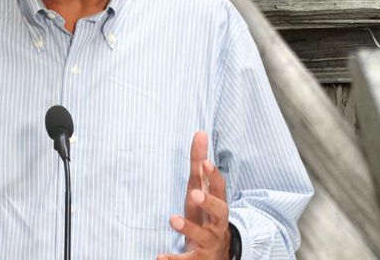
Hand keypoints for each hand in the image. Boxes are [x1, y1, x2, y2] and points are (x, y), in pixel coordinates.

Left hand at [157, 131, 230, 259]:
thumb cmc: (206, 216)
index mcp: (218, 204)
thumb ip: (200, 166)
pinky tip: (159, 256)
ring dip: (188, 227)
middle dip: (208, 202)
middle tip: (194, 194)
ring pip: (203, 236)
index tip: (205, 163)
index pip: (220, 188)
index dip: (214, 176)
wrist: (216, 254)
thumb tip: (200, 133)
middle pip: (219, 211)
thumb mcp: (202, 191)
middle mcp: (217, 223)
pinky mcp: (198, 259)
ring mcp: (209, 242)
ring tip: (172, 219)